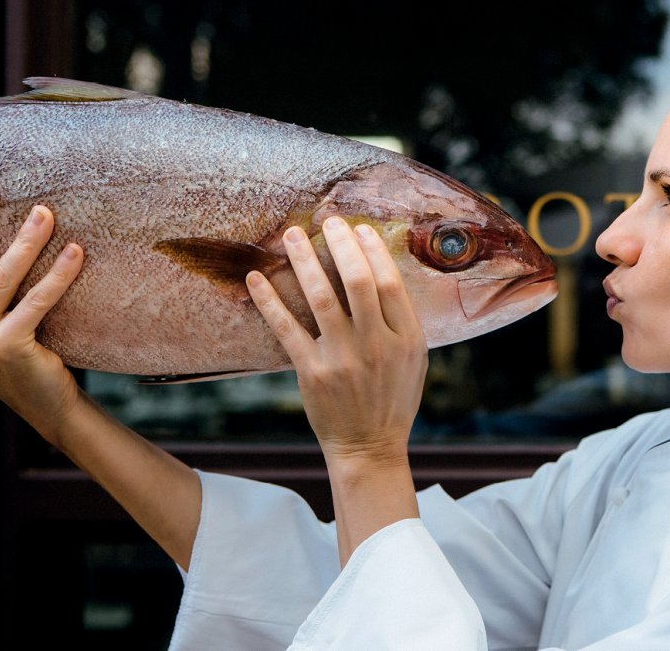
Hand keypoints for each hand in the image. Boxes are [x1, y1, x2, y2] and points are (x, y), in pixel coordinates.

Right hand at [0, 184, 84, 439]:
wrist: (51, 406)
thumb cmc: (32, 355)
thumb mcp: (3, 322)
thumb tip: (21, 237)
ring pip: (1, 280)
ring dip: (24, 243)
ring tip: (44, 213)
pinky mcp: (6, 348)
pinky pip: (36, 303)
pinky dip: (58, 275)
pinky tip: (77, 253)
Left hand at [246, 216, 427, 462]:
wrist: (370, 448)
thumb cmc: (393, 400)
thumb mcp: (413, 361)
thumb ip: (401, 321)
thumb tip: (383, 273)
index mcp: (405, 339)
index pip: (389, 283)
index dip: (373, 251)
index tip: (359, 229)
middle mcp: (376, 345)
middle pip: (358, 282)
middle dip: (341, 246)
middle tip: (328, 222)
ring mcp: (343, 359)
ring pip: (321, 298)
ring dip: (304, 262)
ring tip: (292, 235)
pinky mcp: (312, 373)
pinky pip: (287, 330)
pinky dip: (269, 302)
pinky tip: (256, 279)